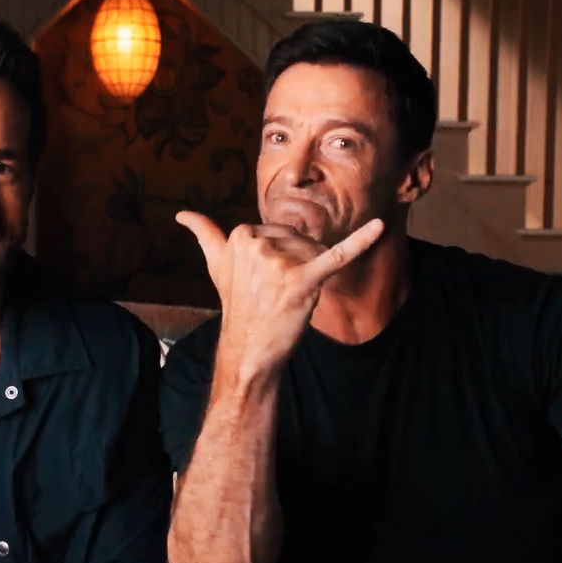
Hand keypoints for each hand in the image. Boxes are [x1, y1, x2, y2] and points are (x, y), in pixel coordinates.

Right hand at [176, 211, 384, 373]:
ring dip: (311, 272)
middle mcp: (258, 245)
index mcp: (241, 235)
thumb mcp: (216, 265)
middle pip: (298, 239)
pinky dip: (362, 240)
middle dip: (296, 262)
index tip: (265, 279)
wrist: (249, 348)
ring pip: (316, 251)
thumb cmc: (237, 305)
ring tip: (290, 297)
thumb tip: (181, 215)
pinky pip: (338, 255)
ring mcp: (281, 262)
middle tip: (277, 292)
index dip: (281, 255)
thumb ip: (203, 234)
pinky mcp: (305, 280)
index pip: (278, 232)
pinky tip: (380, 226)